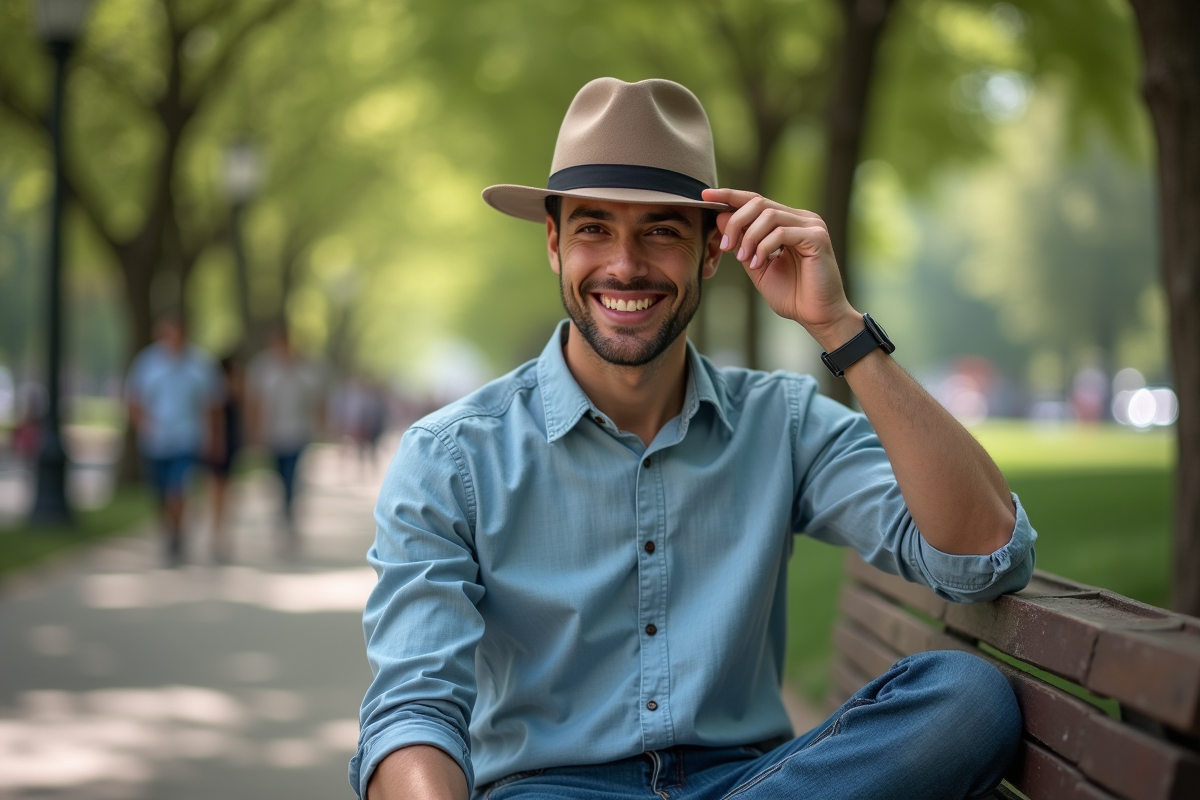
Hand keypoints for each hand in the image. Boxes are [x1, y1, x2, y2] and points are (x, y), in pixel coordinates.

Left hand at [702, 188, 859, 348]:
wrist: (816, 316)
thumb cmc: (791, 294)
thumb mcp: (756, 265)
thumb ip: (742, 243)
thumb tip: (720, 217)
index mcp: (788, 222)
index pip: (756, 200)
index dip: (730, 195)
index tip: (705, 196)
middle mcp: (801, 218)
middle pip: (759, 203)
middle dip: (735, 222)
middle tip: (726, 246)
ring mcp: (812, 225)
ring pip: (769, 215)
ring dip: (749, 237)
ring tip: (743, 259)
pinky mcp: (817, 237)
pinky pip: (782, 232)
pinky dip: (764, 247)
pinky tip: (758, 264)